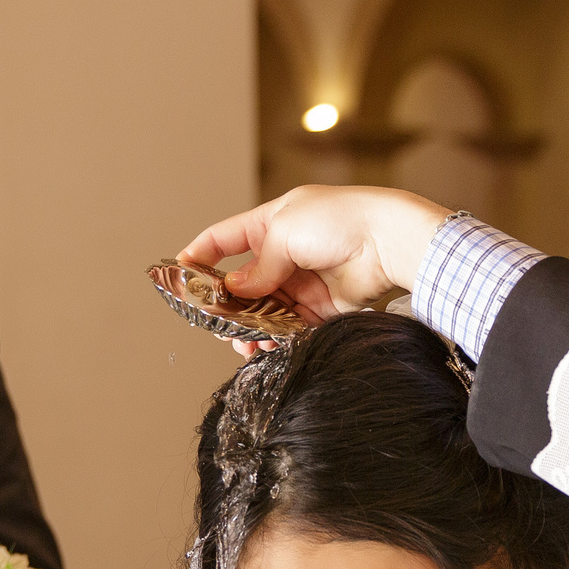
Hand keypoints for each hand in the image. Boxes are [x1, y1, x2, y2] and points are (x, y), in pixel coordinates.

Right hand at [178, 187, 452, 352]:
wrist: (389, 241)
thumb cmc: (341, 220)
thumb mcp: (285, 233)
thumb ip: (258, 266)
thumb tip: (236, 290)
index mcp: (271, 224)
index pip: (225, 239)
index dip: (200, 255)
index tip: (179, 274)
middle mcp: (284, 253)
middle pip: (243, 284)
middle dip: (226, 307)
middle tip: (216, 326)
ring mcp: (302, 281)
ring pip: (264, 311)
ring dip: (250, 328)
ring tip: (243, 345)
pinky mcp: (321, 306)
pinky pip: (290, 326)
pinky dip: (276, 338)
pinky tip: (266, 348)